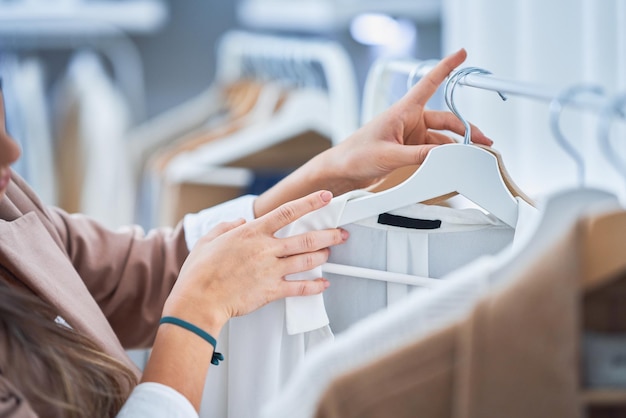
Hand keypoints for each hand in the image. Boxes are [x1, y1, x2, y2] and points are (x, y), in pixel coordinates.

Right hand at [163, 190, 346, 334]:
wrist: (199, 300)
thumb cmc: (200, 272)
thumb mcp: (209, 239)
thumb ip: (226, 226)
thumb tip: (239, 221)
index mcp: (252, 233)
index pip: (287, 212)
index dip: (310, 202)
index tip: (325, 197)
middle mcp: (265, 249)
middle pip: (306, 238)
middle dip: (328, 234)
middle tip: (341, 232)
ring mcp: (270, 270)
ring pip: (306, 260)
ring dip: (323, 256)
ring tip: (331, 253)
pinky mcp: (271, 291)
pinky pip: (299, 287)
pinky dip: (314, 286)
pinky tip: (323, 283)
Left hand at [324, 48, 492, 190]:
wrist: (342, 171)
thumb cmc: (355, 155)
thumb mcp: (389, 155)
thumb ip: (417, 156)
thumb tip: (443, 156)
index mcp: (402, 111)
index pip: (429, 83)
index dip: (446, 67)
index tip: (461, 54)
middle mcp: (409, 120)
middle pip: (445, 119)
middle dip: (466, 129)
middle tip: (482, 141)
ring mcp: (410, 135)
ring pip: (441, 137)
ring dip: (456, 145)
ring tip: (472, 154)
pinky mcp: (408, 149)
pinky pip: (433, 150)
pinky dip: (444, 155)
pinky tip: (452, 162)